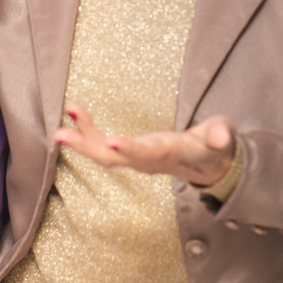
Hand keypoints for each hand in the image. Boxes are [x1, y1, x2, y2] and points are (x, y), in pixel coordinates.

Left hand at [53, 103, 235, 186]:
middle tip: (60, 135)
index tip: (112, 142)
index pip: (148, 153)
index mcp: (172, 153)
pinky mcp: (131, 152)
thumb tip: (220, 137)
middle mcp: (149, 160)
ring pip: (104, 154)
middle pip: (113, 158)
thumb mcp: (223, 137)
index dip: (131, 149)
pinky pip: (104, 145)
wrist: (210, 165)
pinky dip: (88, 131)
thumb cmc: (215, 147)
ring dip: (80, 139)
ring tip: (58, 126)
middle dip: (86, 146)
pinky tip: (72, 116)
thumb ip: (221, 136)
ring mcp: (137, 158)